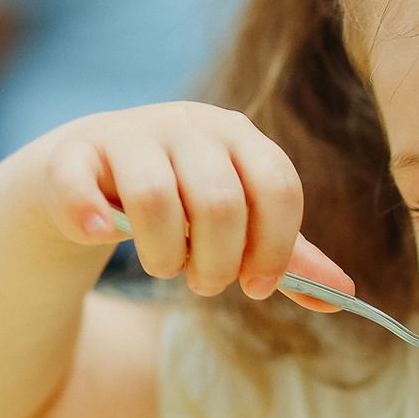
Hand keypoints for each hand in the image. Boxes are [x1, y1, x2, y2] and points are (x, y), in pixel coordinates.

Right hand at [27, 101, 352, 306]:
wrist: (93, 175)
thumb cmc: (181, 201)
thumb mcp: (239, 223)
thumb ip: (287, 255)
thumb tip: (344, 292)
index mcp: (240, 136)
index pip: (277, 186)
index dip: (274, 247)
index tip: (258, 285)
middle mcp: (189, 125)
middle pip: (219, 202)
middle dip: (217, 264)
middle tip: (205, 284)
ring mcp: (129, 134)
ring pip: (155, 199)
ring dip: (163, 256)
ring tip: (164, 267)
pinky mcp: (74, 153)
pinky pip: (80, 185)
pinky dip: (91, 218)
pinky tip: (100, 235)